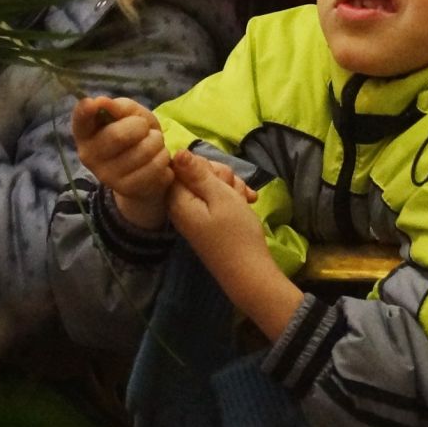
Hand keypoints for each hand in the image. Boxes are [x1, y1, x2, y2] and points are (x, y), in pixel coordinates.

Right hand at [70, 96, 171, 229]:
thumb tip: (102, 102)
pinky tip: (158, 159)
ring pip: (142, 151)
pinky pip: (154, 167)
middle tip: (144, 128)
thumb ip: (120, 107)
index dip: (84, 111)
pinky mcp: (126, 189)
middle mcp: (89, 156)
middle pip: (118, 135)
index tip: (93, 103)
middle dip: (141, 126)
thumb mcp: (130, 115)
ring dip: (156, 142)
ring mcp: (106, 176)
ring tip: (154, 143)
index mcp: (85, 133)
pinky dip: (163, 158)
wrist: (144, 174)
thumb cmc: (134, 136)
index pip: (80, 120)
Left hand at [166, 149, 302, 338]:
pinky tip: (249, 202)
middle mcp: (181, 206)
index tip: (220, 178)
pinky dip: (234, 198)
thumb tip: (176, 152)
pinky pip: (217, 199)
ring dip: (231, 187)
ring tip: (244, 199)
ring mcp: (195, 215)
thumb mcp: (220, 196)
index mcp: (177, 199)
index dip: (203, 165)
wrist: (250, 274)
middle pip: (196, 173)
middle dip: (220, 176)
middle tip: (234, 190)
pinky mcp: (208, 222)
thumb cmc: (237, 233)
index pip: (180, 165)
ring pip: (212, 184)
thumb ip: (198, 173)